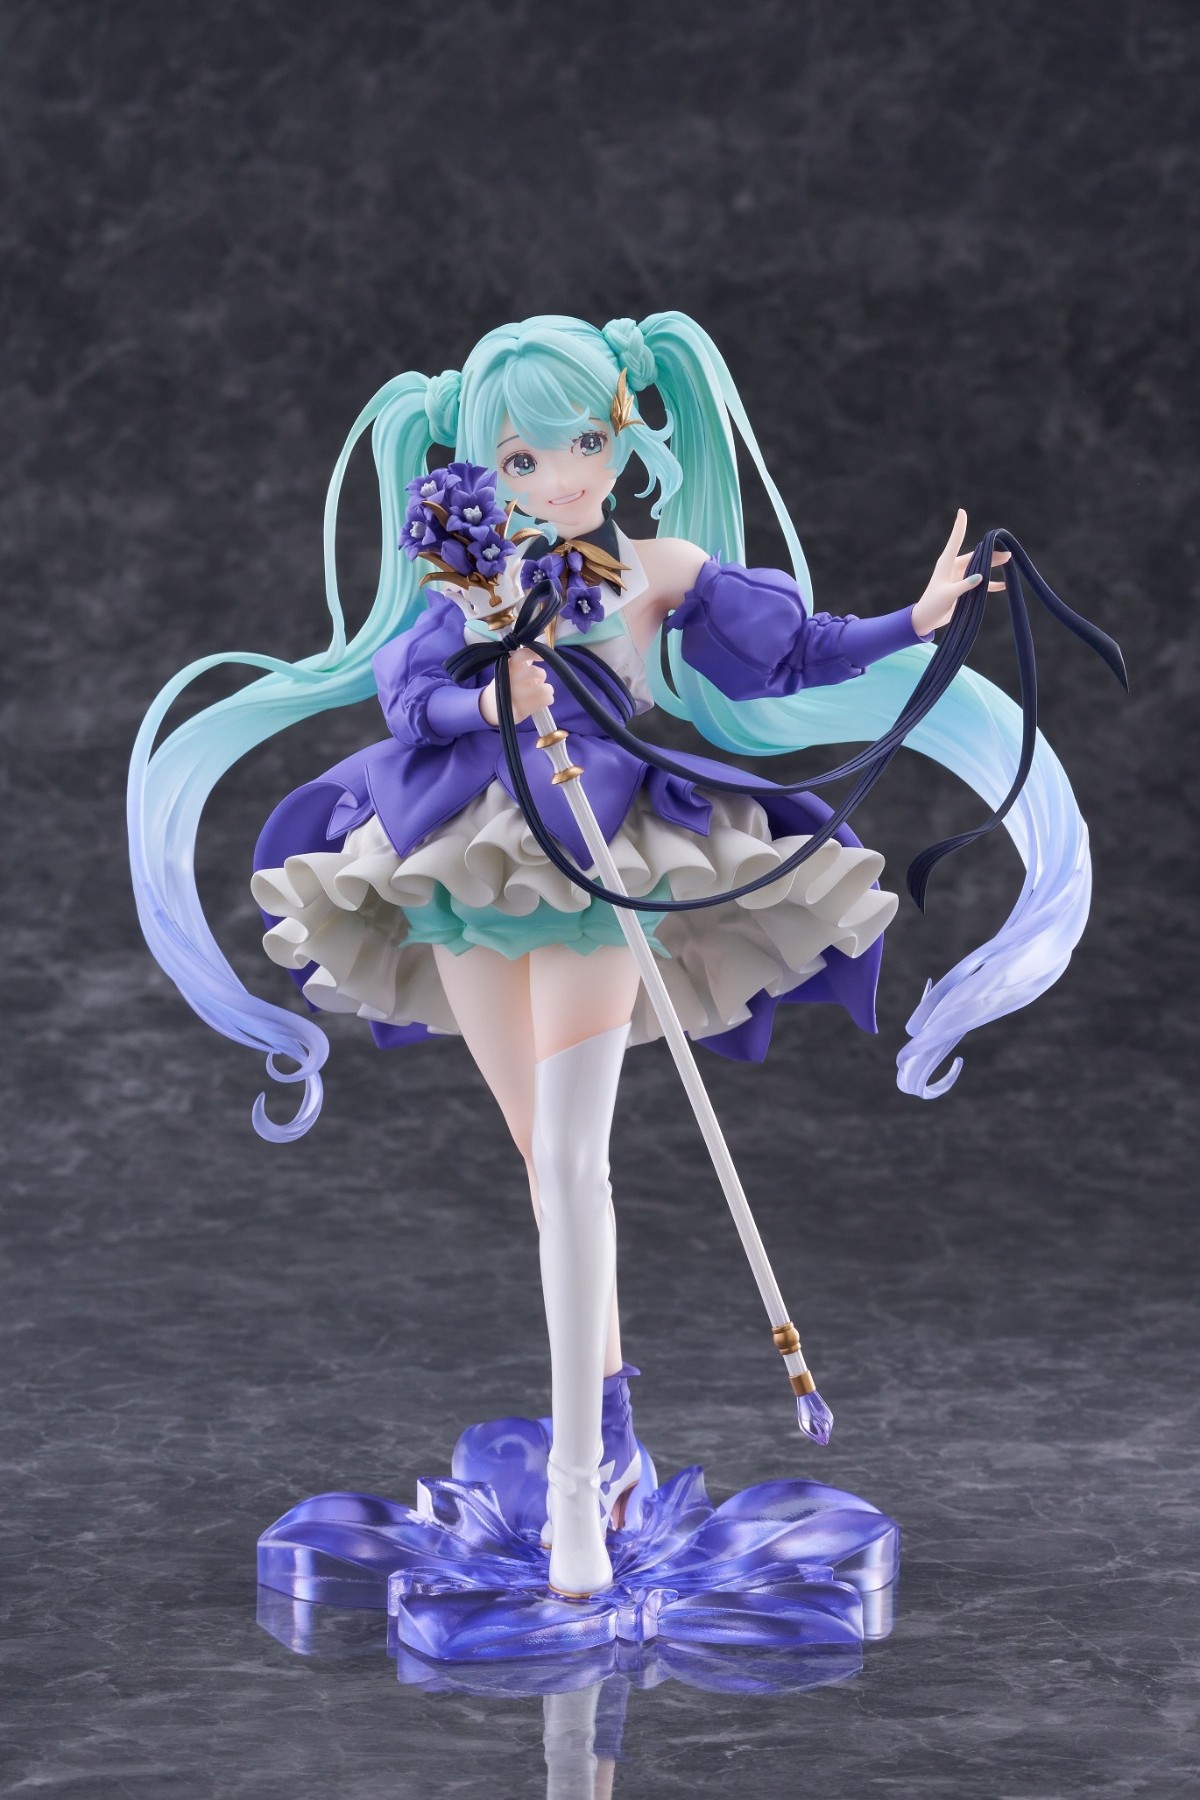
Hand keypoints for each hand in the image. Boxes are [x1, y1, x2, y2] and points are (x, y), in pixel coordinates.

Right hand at [479, 646, 554, 726]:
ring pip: (543, 689)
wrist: (491, 707)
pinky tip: (543, 699)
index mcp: (507, 668)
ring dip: (547, 689)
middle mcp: (511, 680)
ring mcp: (516, 696)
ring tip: (542, 691)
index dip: (533, 654)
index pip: (521, 655)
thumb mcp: (508, 670)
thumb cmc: (506, 685)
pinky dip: (548, 698)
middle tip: (539, 680)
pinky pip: (545, 700)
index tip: (542, 657)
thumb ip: (521, 663)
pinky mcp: (522, 709)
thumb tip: (539, 652)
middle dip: (541, 675)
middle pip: (535, 672)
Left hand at [911, 509, 1009, 637]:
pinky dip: (991, 584)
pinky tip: (1003, 585)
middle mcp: (953, 567)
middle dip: (991, 553)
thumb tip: (981, 576)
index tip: (962, 511)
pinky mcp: (963, 587)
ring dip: (993, 565)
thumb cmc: (932, 605)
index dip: (960, 526)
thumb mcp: (948, 595)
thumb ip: (964, 586)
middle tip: (1008, 552)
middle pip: (975, 556)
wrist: (926, 619)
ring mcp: (959, 577)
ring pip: (980, 567)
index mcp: (946, 563)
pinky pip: (980, 583)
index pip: (955, 541)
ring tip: (1009, 562)